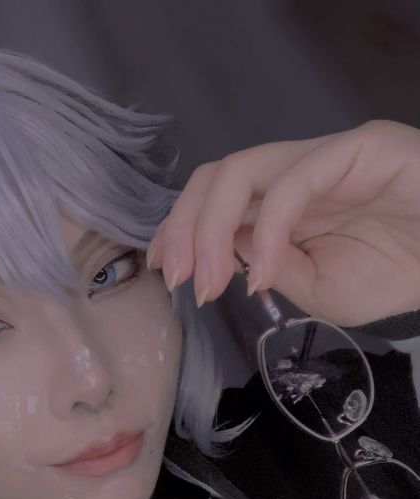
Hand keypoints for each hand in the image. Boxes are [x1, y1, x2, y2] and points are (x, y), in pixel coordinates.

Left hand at [147, 119, 419, 326]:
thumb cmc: (394, 274)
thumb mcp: (314, 289)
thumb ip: (268, 266)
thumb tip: (220, 255)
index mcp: (281, 204)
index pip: (214, 198)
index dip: (179, 228)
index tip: (164, 271)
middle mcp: (296, 173)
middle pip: (216, 178)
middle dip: (184, 228)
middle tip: (179, 280)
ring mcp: (325, 157)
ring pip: (244, 170)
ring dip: (210, 229)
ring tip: (208, 283)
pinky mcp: (359, 149)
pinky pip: (295, 181)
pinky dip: (267, 230)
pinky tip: (262, 272)